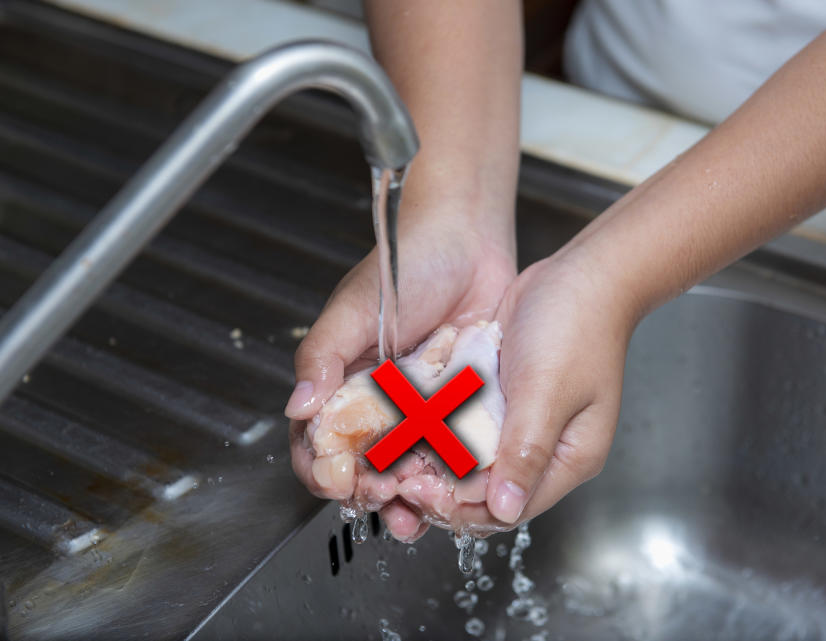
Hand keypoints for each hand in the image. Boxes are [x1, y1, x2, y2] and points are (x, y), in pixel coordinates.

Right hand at [286, 211, 514, 540]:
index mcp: (340, 379)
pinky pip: (448, 448)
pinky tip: (452, 486)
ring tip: (418, 510)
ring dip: (407, 495)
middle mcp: (377, 399)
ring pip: (405, 467)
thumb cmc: (405, 262)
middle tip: (383, 501)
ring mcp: (419, 405)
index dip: (323, 468)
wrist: (468, 239)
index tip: (337, 482)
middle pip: (362, 465)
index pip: (318, 440)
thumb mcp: (354, 308)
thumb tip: (298, 406)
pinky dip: (446, 473)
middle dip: (366, 494)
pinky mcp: (457, 404)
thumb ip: (323, 356)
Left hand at [394, 247, 636, 533]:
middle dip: (444, 490)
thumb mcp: (547, 392)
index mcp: (568, 459)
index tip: (421, 493)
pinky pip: (468, 427)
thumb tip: (505, 511)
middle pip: (487, 491)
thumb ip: (525, 452)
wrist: (581, 271)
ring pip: (472, 462)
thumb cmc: (578, 327)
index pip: (509, 509)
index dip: (463, 509)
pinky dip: (442, 431)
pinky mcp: (504, 397)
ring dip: (437, 464)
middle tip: (402, 479)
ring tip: (399, 459)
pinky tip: (411, 428)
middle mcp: (544, 448)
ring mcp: (521, 423)